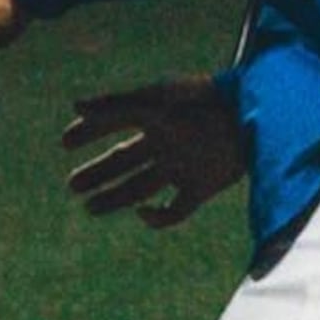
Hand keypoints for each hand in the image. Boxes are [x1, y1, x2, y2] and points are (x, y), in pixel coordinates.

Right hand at [62, 75, 248, 228]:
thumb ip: (114, 105)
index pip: (114, 123)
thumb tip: (74, 104)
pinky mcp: (202, 188)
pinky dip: (157, 217)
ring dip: (115, 198)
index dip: (89, 131)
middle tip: (71, 186)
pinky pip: (174, 210)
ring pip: (141, 187)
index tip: (65, 142)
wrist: (255, 119)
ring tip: (88, 207)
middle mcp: (167, 142)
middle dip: (98, 172)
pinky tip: (142, 213)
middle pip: (124, 161)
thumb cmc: (203, 102)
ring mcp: (184, 166)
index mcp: (156, 116)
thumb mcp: (155, 101)